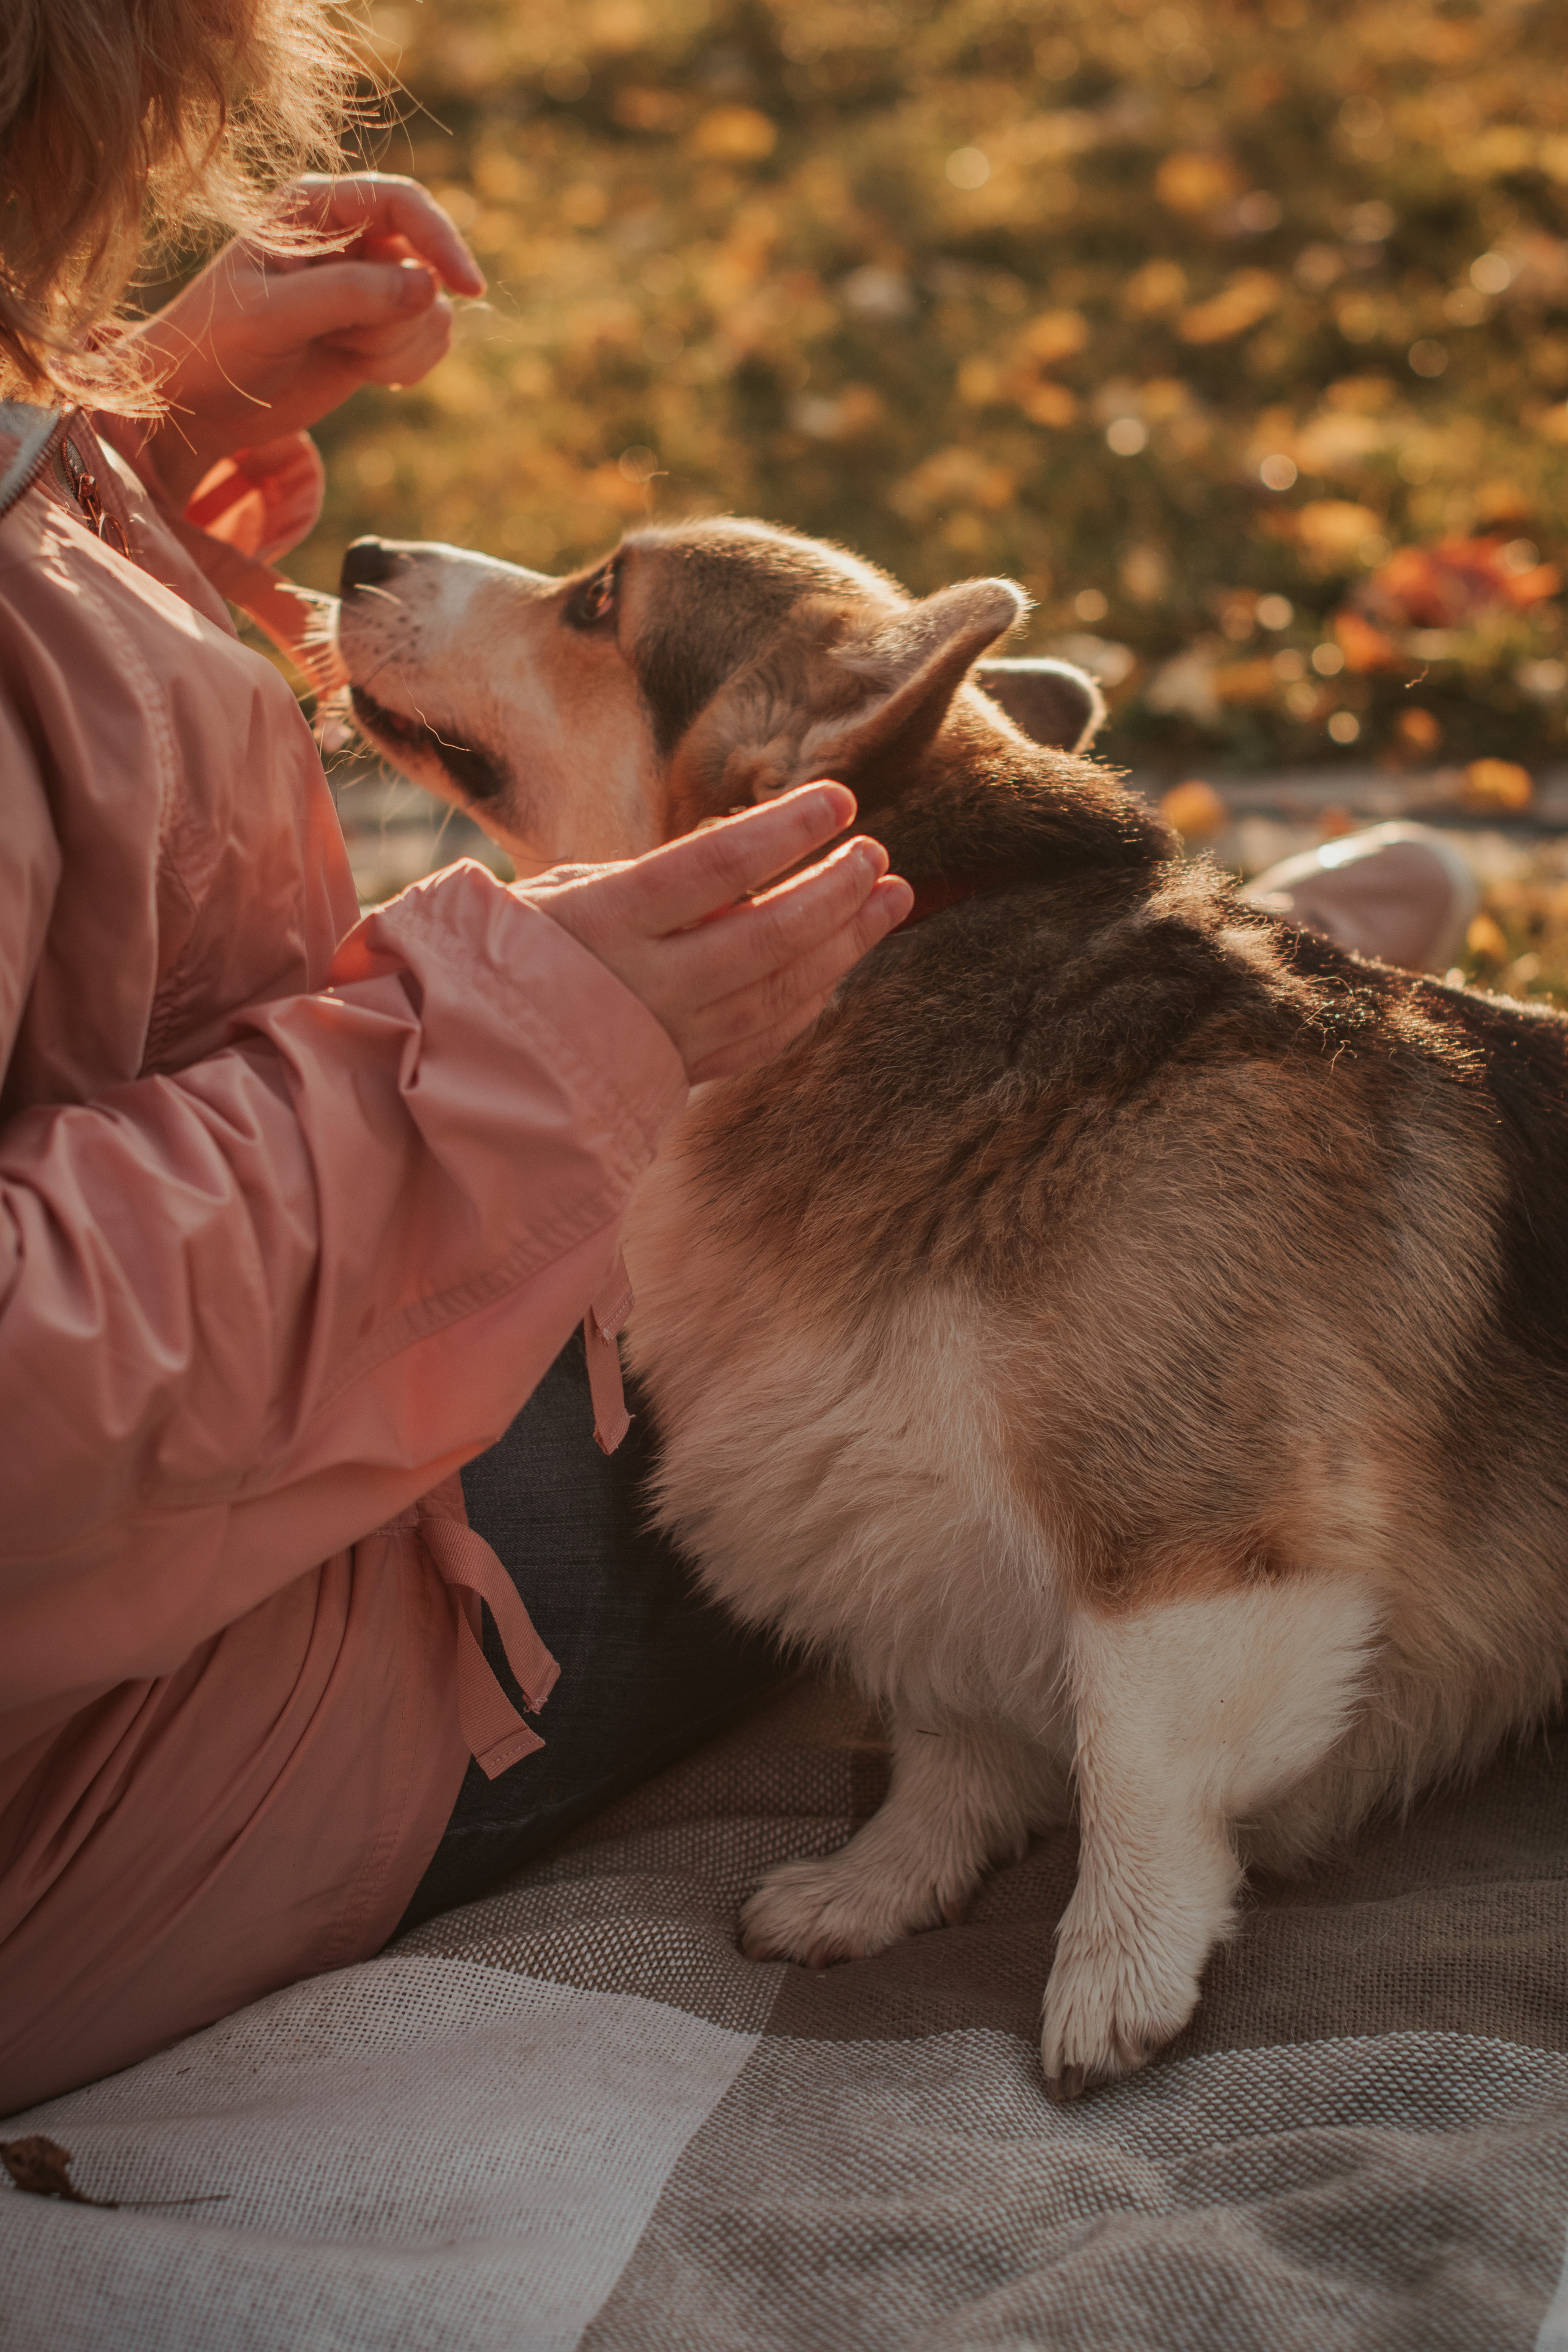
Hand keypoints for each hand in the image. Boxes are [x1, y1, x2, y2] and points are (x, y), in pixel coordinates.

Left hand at [129, 174, 484, 505]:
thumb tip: (431, 287)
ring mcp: (367, 287)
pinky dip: (410, 364)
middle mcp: (348, 239)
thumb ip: (349, 295)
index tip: (469, 286)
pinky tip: (369, 375)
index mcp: (315, 209)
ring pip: (433, 309)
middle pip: (424, 264)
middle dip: (399, 317)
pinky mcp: (377, 331)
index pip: (402, 203)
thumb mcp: (273, 316)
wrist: (199, 403)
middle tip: (345, 344)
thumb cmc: (218, 346)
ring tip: (346, 356)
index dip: (440, 239)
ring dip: (401, 346)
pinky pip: (431, 340)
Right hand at [514, 785, 913, 1082]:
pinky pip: (766, 1035)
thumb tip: (741, 859)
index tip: (839, 799)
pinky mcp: (683, 1072)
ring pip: (782, 990)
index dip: (785, 832)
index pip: (714, 868)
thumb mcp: (564, 892)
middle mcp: (647, 983)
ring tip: (890, 897)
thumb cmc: (512, 953)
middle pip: (768, 935)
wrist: (474, 1060)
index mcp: (607, 919)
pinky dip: (811, 996)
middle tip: (877, 854)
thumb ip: (652, 879)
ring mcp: (671, 1035)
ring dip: (845, 942)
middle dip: (834, 891)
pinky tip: (840, 960)